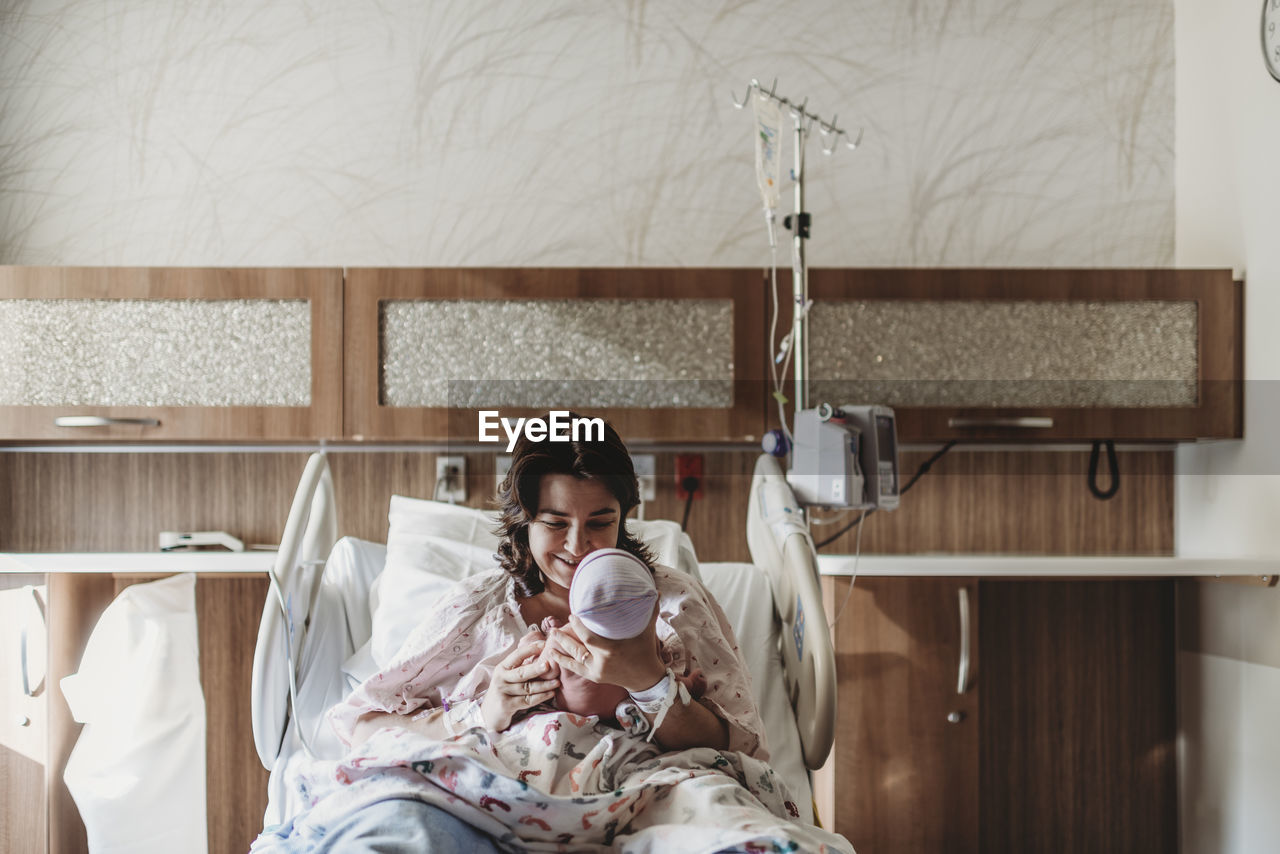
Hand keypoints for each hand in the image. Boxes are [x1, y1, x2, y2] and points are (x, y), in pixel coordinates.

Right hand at [480, 628, 559, 731]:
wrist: (490, 714)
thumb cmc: (505, 691)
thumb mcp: (509, 676)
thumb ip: (522, 667)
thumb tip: (543, 654)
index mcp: (503, 667)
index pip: (517, 655)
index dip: (531, 649)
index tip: (544, 644)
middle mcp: (501, 678)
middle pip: (521, 673)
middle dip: (536, 668)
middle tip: (549, 664)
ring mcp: (503, 692)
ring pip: (527, 688)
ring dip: (544, 685)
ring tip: (557, 682)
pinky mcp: (507, 705)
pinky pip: (527, 700)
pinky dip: (540, 697)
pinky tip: (550, 693)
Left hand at [546, 603, 666, 692]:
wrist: (645, 678)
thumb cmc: (646, 650)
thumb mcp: (648, 630)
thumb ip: (650, 610)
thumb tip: (655, 590)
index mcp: (612, 649)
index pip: (589, 637)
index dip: (578, 626)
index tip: (572, 614)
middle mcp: (602, 662)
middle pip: (578, 648)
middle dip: (565, 637)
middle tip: (556, 626)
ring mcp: (597, 671)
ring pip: (574, 658)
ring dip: (561, 647)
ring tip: (552, 635)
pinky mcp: (594, 677)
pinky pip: (575, 669)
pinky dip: (563, 661)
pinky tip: (553, 655)